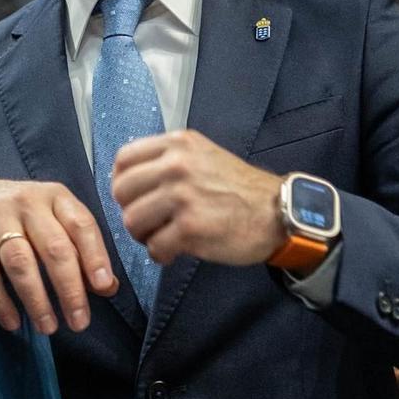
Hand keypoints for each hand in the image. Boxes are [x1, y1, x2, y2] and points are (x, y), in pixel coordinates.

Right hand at [0, 179, 118, 333]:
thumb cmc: (22, 216)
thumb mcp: (54, 221)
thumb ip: (80, 250)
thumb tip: (108, 287)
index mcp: (55, 197)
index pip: (81, 225)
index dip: (95, 257)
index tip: (103, 288)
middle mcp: (27, 201)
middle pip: (53, 246)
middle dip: (69, 288)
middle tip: (79, 322)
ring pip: (20, 261)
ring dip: (36, 299)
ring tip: (48, 327)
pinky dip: (0, 300)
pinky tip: (13, 322)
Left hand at [112, 130, 283, 265]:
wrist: (277, 212)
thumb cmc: (239, 188)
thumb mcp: (203, 154)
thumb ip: (168, 159)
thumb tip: (130, 179)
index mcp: (178, 144)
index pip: (123, 158)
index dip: (122, 182)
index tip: (134, 197)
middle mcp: (177, 165)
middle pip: (121, 191)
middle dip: (131, 211)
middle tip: (150, 222)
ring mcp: (183, 196)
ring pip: (132, 221)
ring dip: (144, 236)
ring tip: (163, 237)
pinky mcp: (190, 228)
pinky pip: (154, 247)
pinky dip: (161, 254)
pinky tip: (176, 251)